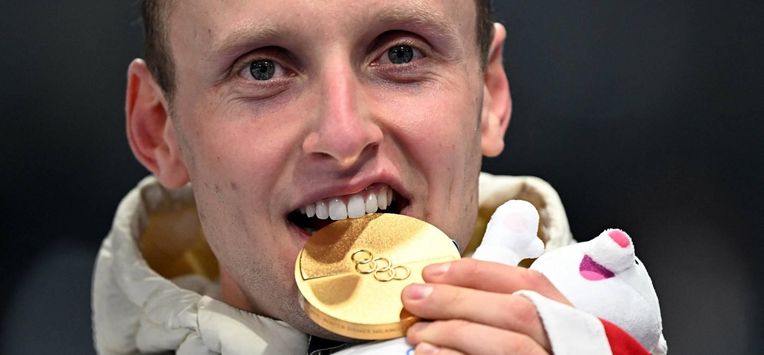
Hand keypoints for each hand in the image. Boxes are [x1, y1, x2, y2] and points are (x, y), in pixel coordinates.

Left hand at [402, 258, 570, 354]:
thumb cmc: (529, 354)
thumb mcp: (525, 332)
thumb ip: (494, 312)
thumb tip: (438, 290)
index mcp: (567, 319)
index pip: (528, 282)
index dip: (477, 274)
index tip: (432, 272)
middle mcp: (565, 344)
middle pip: (515, 311)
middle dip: (457, 300)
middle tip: (413, 298)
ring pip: (509, 345)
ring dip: (455, 332)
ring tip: (417, 332)